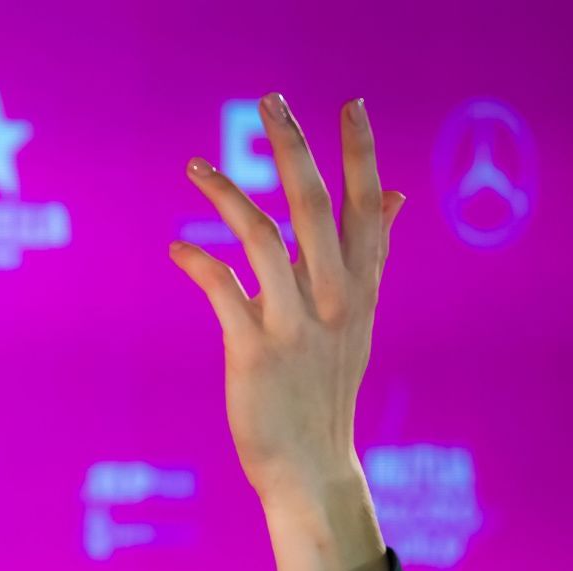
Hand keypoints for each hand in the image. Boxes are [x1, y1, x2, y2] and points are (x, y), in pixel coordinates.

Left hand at [168, 93, 404, 507]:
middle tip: (269, 100)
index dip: (360, 155)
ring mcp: (295, 325)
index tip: (351, 104)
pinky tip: (177, 249)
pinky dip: (198, 262)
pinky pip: (223, 290)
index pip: (369, 207)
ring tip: (195, 166)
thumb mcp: (357, 318)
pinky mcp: (254, 351)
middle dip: (292, 148)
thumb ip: (369, 255)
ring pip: (263, 238)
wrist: (311, 467)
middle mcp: (334, 300)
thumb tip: (395, 195)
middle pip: (314, 206)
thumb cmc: (326, 388)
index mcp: (361, 289)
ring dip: (227, 195)